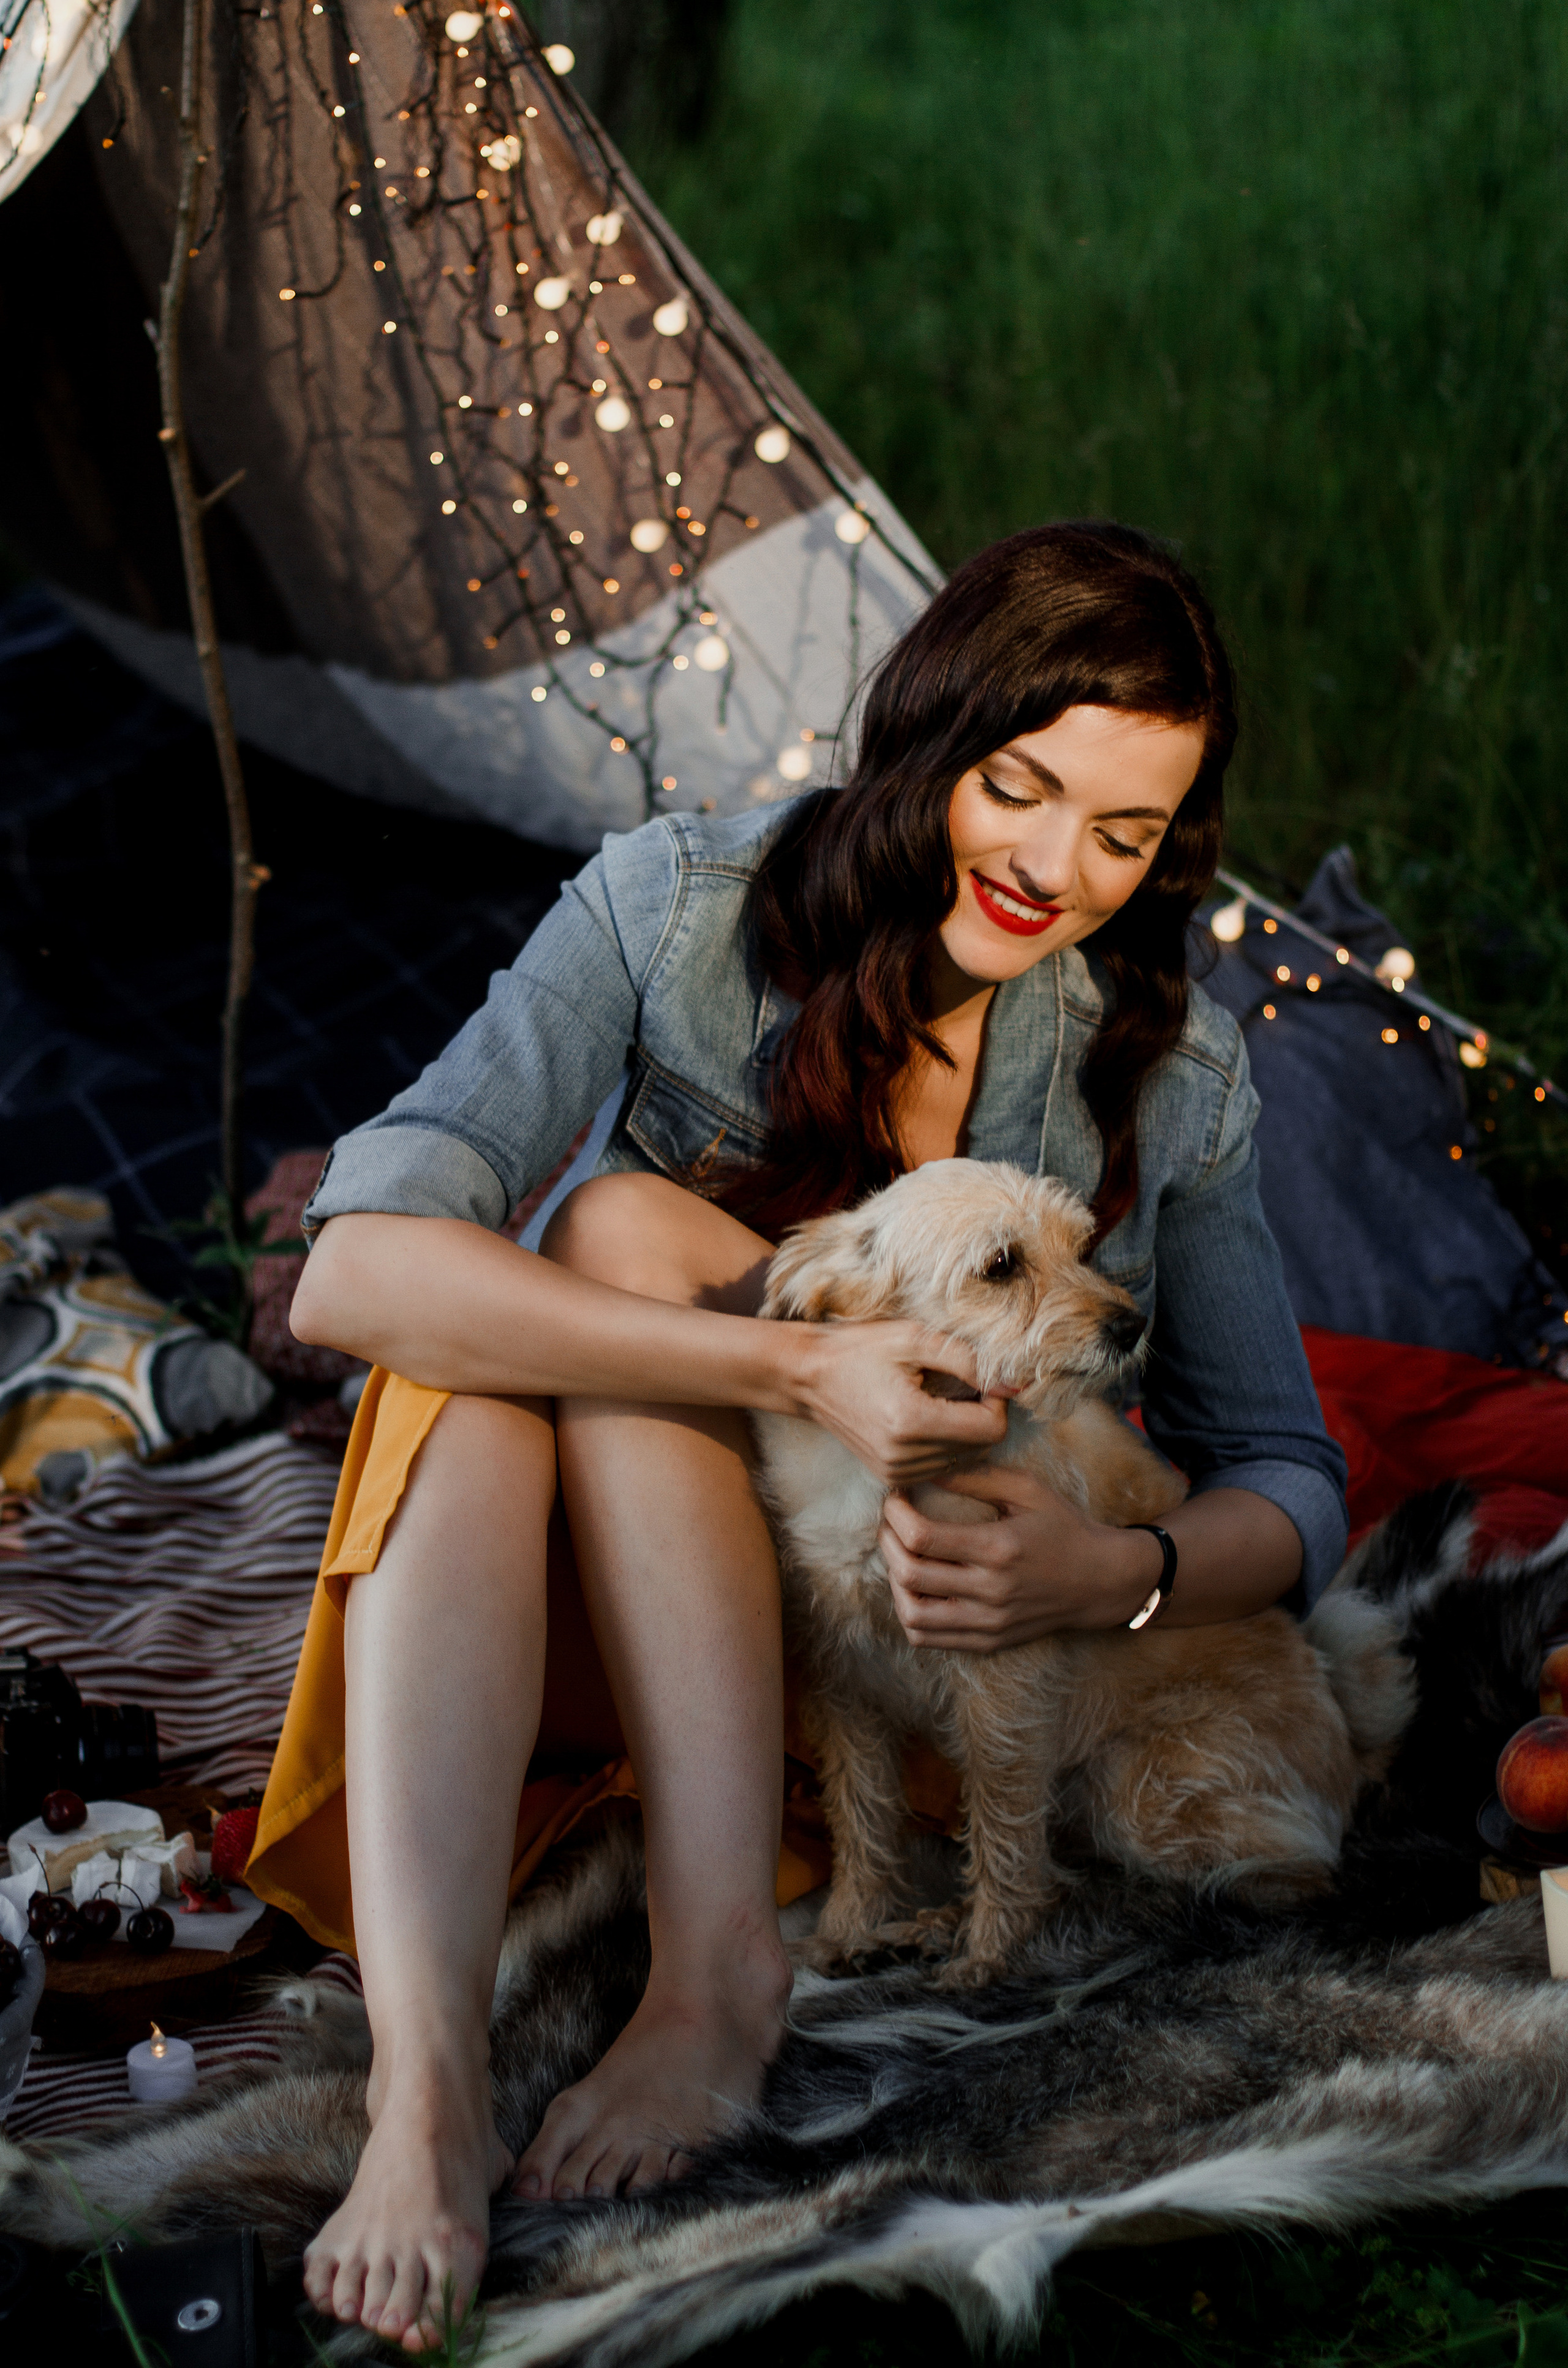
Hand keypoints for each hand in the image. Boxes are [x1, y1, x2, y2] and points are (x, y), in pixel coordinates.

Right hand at [792, 1322, 1012, 1486]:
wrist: (808, 1376)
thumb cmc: (860, 1349)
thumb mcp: (915, 1339)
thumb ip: (969, 1361)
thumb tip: (1015, 1383)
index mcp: (910, 1421)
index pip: (990, 1429)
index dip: (997, 1402)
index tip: (982, 1379)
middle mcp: (903, 1455)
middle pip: (981, 1447)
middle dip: (984, 1416)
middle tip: (963, 1387)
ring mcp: (895, 1471)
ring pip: (965, 1460)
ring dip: (966, 1432)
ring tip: (942, 1401)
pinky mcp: (890, 1477)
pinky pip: (943, 1467)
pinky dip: (947, 1445)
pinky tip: (929, 1420)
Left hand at [878, 1463, 1157, 1650]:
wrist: (1101, 1580)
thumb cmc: (1064, 1527)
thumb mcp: (1027, 1490)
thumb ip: (975, 1477)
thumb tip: (924, 1468)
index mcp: (999, 1549)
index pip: (922, 1538)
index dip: (896, 1514)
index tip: (896, 1497)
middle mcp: (991, 1591)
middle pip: (910, 1575)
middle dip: (886, 1542)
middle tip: (890, 1521)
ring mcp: (989, 1623)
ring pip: (912, 1615)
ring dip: (893, 1583)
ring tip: (899, 1557)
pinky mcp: (988, 1642)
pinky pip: (929, 1638)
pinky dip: (910, 1614)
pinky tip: (916, 1588)